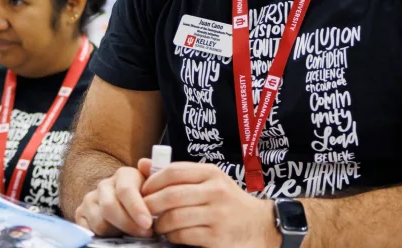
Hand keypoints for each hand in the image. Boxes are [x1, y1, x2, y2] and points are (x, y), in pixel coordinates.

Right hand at [74, 165, 154, 237]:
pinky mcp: (80, 214)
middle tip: (145, 233)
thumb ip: (154, 175)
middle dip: (128, 224)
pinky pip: (89, 230)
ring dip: (118, 232)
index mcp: (123, 175)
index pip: (125, 190)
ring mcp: (90, 200)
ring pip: (100, 223)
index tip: (148, 224)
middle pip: (110, 207)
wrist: (126, 205)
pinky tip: (116, 234)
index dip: (136, 208)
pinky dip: (103, 236)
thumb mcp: (154, 187)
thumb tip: (145, 163)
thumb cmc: (145, 198)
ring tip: (132, 233)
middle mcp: (104, 185)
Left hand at [140, 159, 280, 247]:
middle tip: (142, 211)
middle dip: (150, 205)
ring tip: (156, 225)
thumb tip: (142, 164)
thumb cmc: (227, 201)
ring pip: (174, 217)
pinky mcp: (217, 237)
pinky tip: (171, 235)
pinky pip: (184, 235)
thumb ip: (177, 174)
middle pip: (171, 196)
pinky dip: (172, 236)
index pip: (173, 171)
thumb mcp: (208, 180)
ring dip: (159, 223)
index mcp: (211, 173)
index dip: (152, 182)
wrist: (259, 225)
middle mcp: (215, 192)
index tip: (143, 191)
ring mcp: (217, 215)